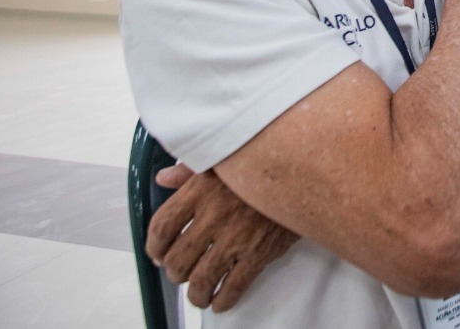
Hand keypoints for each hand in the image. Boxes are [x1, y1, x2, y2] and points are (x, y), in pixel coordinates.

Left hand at [147, 165, 298, 311]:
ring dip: (196, 293)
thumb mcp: (224, 158)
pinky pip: (233, 287)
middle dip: (175, 273)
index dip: (154, 246)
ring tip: (199, 293)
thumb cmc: (263, 162)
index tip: (157, 254)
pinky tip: (221, 301)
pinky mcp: (259, 253)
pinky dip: (223, 300)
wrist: (305, 170)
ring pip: (202, 279)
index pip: (162, 225)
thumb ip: (191, 170)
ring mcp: (236, 237)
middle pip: (178, 258)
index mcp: (201, 189)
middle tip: (180, 274)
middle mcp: (214, 215)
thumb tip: (164, 178)